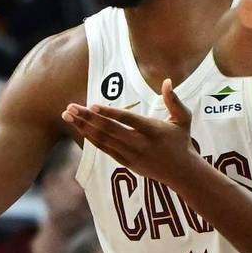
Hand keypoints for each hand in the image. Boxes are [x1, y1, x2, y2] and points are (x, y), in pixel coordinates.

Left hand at [61, 79, 199, 183]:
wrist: (181, 172)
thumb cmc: (181, 140)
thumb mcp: (183, 119)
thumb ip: (174, 100)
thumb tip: (167, 81)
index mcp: (153, 130)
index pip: (127, 120)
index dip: (110, 113)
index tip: (93, 105)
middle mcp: (139, 143)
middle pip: (109, 130)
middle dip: (87, 118)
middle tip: (70, 107)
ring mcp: (131, 154)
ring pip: (103, 140)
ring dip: (83, 127)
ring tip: (68, 115)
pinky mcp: (126, 162)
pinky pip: (104, 149)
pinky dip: (91, 138)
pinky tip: (80, 128)